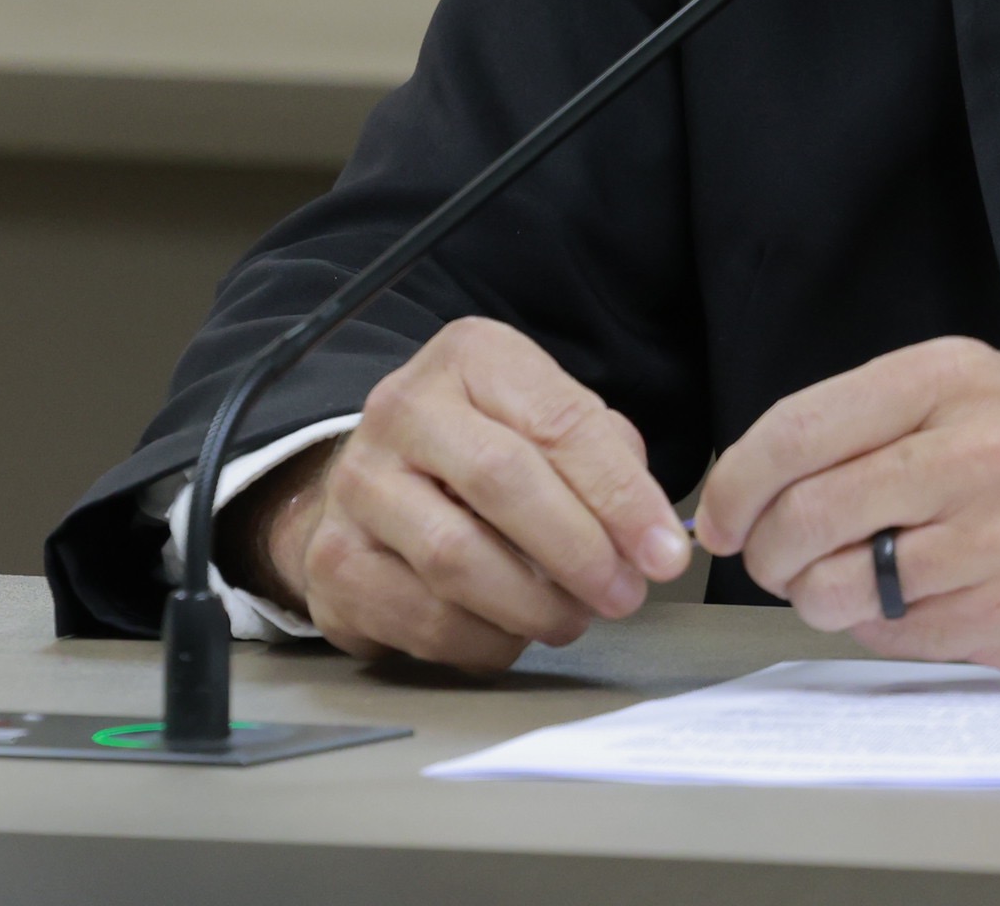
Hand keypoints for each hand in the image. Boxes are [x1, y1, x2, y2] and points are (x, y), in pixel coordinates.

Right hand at [232, 316, 688, 673]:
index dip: (622, 496)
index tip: (665, 552)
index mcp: (471, 359)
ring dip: (534, 605)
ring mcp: (358, 486)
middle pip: (502, 482)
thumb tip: (653, 539)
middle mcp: (402, 410)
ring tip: (573, 617)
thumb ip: (607, 463)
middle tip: (626, 595)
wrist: (376, 483)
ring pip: (456, 559)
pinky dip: (485, 640)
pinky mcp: (334, 563)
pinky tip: (513, 632)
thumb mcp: (548, 421)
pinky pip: (423, 619)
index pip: (560, 424)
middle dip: (579, 551)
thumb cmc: (486, 450)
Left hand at [689, 337, 999, 668]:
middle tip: (772, 555)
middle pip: (804, 517)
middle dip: (765, 549)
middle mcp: (971, 454)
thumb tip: (750, 483)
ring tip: (844, 577)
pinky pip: (889, 635)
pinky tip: (908, 597)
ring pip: (837, 587)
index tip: (719, 512)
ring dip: (815, 594)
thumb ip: (869, 420)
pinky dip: (876, 625)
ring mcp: (991, 542)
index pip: (797, 432)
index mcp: (950, 381)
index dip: (735, 483)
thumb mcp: (973, 388)